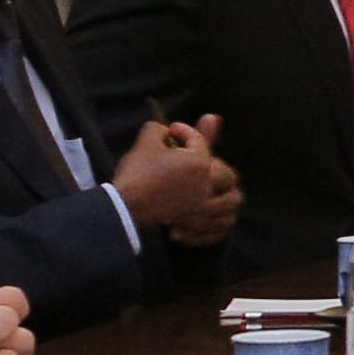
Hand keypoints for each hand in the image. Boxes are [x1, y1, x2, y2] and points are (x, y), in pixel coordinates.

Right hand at [115, 112, 242, 244]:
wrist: (124, 205)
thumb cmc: (137, 172)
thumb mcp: (146, 142)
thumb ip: (158, 128)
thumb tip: (166, 130)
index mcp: (199, 162)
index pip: (198, 141)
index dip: (183, 131)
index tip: (170, 131)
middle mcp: (206, 185)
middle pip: (227, 174)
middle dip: (216, 162)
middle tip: (200, 163)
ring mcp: (201, 205)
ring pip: (230, 202)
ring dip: (226, 195)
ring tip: (214, 189)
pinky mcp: (192, 221)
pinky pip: (216, 226)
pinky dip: (215, 221)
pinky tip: (207, 214)